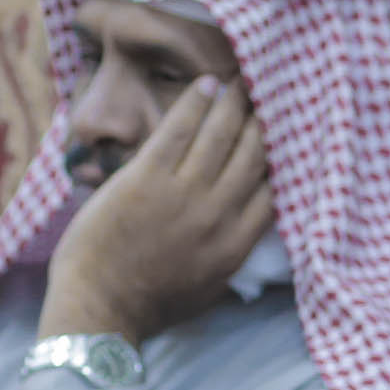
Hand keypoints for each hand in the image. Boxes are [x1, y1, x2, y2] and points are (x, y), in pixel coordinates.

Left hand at [39, 76, 273, 345]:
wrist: (101, 308)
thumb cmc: (151, 304)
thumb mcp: (210, 288)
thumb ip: (233, 254)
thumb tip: (248, 228)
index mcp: (237, 245)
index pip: (274, 190)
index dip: (284, 156)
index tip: (288, 134)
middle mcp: (219, 216)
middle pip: (255, 156)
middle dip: (265, 121)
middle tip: (270, 94)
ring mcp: (184, 195)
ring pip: (221, 136)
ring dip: (234, 103)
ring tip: (241, 81)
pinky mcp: (148, 178)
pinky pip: (179, 130)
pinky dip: (195, 103)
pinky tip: (206, 84)